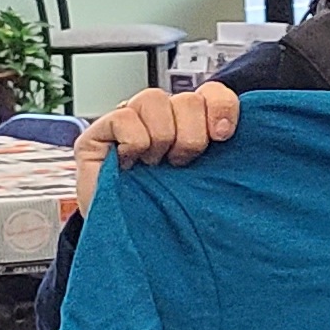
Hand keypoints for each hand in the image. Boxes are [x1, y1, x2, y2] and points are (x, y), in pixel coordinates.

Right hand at [73, 84, 240, 214]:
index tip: (222, 137)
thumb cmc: (168, 210)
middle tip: (180, 164)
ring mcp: (129, 120)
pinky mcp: (98, 131)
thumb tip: (231, 133)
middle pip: (187, 99)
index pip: (212, 93)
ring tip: (153, 164)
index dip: (222, 107)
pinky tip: (128, 163)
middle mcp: (161, 117)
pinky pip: (125, 118)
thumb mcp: (206, 182)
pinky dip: (133, 144)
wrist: (129, 236)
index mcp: (190, 123)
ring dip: (161, 138)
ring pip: (154, 99)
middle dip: (191, 136)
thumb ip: (222, 155)